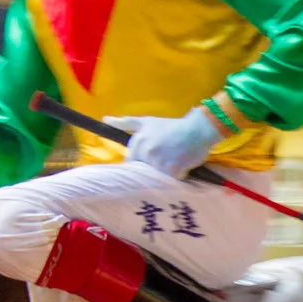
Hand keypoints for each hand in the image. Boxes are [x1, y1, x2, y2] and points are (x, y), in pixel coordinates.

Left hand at [109, 104, 228, 178]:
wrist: (198, 128)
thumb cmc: (171, 126)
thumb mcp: (146, 122)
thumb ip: (125, 122)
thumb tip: (105, 120)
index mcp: (137, 141)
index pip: (130, 163)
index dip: (139, 165)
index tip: (148, 164)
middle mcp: (146, 151)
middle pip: (142, 172)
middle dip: (151, 171)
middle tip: (164, 163)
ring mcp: (158, 161)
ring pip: (155, 178)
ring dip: (164, 175)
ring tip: (173, 163)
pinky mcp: (172, 169)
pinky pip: (169, 181)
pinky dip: (176, 177)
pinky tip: (182, 167)